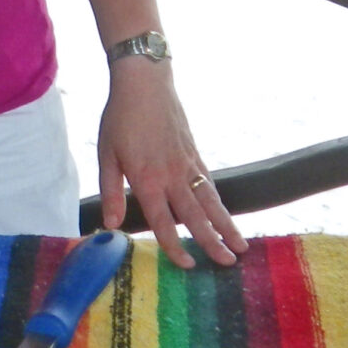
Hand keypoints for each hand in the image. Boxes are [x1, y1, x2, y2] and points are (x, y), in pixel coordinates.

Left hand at [96, 60, 245, 269]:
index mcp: (147, 180)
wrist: (145, 82)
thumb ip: (111, 191)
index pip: (163, 222)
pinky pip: (209, 183)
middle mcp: (172, 176)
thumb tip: (110, 225)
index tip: (188, 265)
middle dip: (212, 242)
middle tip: (228, 265)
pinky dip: (219, 201)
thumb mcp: (106, 154)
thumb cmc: (120, 117)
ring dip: (225, 225)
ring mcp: (187, 164)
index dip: (175, 246)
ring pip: (210, 201)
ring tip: (241, 247)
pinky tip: (225, 214)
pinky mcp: (194, 153)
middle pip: (195, 216)